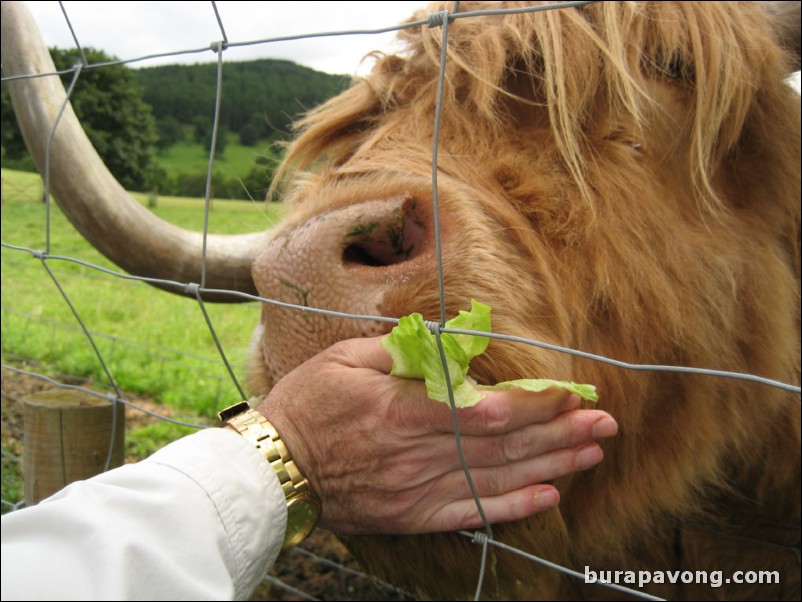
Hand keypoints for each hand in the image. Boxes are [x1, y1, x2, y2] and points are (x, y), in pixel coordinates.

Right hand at [257, 336, 617, 533]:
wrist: (276, 466)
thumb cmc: (309, 403)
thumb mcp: (346, 358)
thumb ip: (402, 353)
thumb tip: (452, 347)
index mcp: (401, 410)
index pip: (484, 408)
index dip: (533, 403)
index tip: (571, 394)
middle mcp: (417, 453)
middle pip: (502, 445)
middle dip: (558, 433)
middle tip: (604, 424)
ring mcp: (417, 489)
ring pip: (496, 478)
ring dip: (549, 466)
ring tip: (591, 453)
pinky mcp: (412, 513)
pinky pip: (471, 513)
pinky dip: (512, 506)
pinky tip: (548, 496)